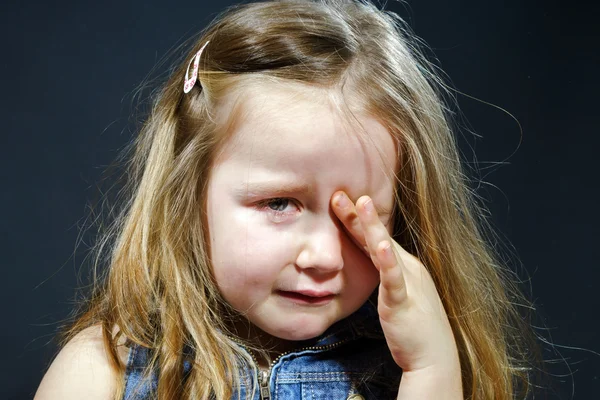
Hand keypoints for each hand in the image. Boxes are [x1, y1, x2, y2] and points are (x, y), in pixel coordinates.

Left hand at [331, 191, 461, 394]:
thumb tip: (368, 262)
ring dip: (372, 226)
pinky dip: (387, 261)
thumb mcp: (397, 294)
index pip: (376, 238)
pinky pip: (393, 279)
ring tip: (361, 202)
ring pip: (385, 250)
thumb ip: (384, 277)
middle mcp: (408, 268)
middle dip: (358, 214)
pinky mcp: (402, 302)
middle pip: (377, 237)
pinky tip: (380, 245)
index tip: (340, 200)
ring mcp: (407, 283)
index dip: (357, 219)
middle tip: (339, 192)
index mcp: (405, 266)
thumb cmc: (414, 328)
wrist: (434, 358)